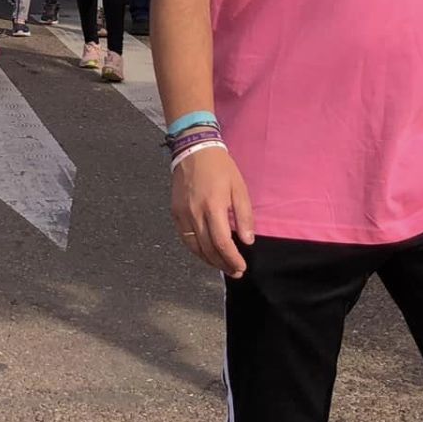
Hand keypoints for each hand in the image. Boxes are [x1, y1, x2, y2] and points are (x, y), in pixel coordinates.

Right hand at [170, 145, 255, 277]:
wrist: (194, 150)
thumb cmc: (221, 168)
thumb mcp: (239, 188)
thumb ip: (244, 216)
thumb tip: (247, 241)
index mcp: (213, 206)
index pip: (222, 242)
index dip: (232, 258)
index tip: (241, 266)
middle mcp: (195, 213)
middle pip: (208, 248)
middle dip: (223, 264)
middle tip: (235, 271)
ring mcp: (182, 213)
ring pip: (194, 246)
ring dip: (209, 260)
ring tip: (222, 266)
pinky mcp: (175, 212)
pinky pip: (185, 237)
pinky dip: (196, 249)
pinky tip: (206, 253)